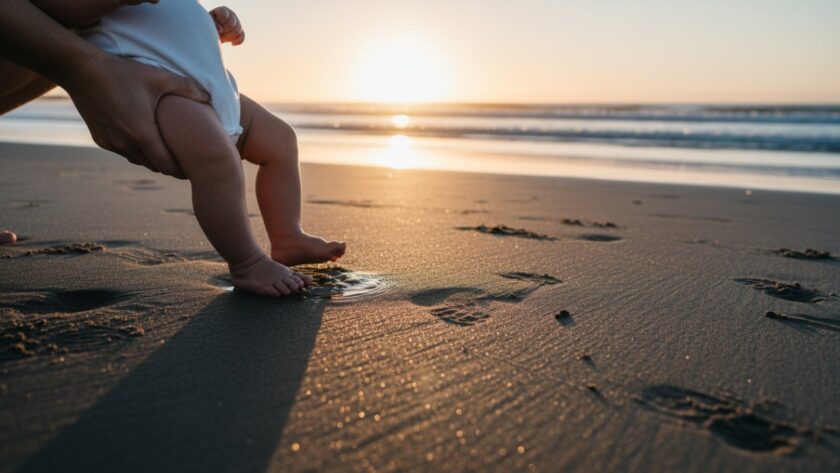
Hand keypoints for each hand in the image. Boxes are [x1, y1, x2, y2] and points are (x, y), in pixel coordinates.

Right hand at [63, 51, 210, 178]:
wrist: (81, 70)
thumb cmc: (122, 72)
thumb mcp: (158, 77)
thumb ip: (187, 88)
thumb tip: (209, 98)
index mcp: (142, 133)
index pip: (167, 166)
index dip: (181, 171)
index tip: (193, 169)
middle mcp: (125, 144)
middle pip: (154, 166)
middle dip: (170, 166)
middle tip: (185, 162)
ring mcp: (110, 143)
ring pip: (138, 160)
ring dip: (153, 159)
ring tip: (168, 152)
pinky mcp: (100, 139)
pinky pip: (124, 152)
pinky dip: (136, 150)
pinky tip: (145, 140)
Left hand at [209, 7, 243, 45]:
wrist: (211, 34)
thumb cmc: (208, 27)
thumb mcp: (208, 24)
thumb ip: (213, 24)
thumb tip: (221, 30)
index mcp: (223, 10)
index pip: (225, 15)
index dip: (220, 23)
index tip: (215, 27)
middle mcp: (231, 15)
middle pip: (231, 24)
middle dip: (224, 31)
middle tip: (217, 34)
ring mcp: (237, 23)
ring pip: (237, 31)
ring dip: (229, 37)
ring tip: (221, 38)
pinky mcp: (240, 31)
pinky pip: (242, 36)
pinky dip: (238, 41)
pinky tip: (232, 43)